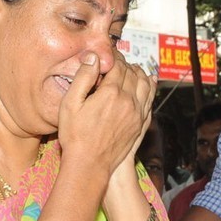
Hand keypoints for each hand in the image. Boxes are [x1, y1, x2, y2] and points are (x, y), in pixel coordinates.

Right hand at [58, 51, 155, 177]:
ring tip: (132, 68)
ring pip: (145, 84)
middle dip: (125, 64)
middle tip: (117, 61)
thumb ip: (83, 78)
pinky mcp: (140, 124)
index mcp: (111, 93)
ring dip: (139, 73)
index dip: (113, 57)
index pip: (118, 65)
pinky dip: (150, 87)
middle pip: (132, 73)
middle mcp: (128, 101)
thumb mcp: (70, 104)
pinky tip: (147, 83)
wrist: (90, 165)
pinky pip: (150, 100)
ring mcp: (137, 113)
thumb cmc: (75, 136)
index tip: (108, 54)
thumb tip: (94, 57)